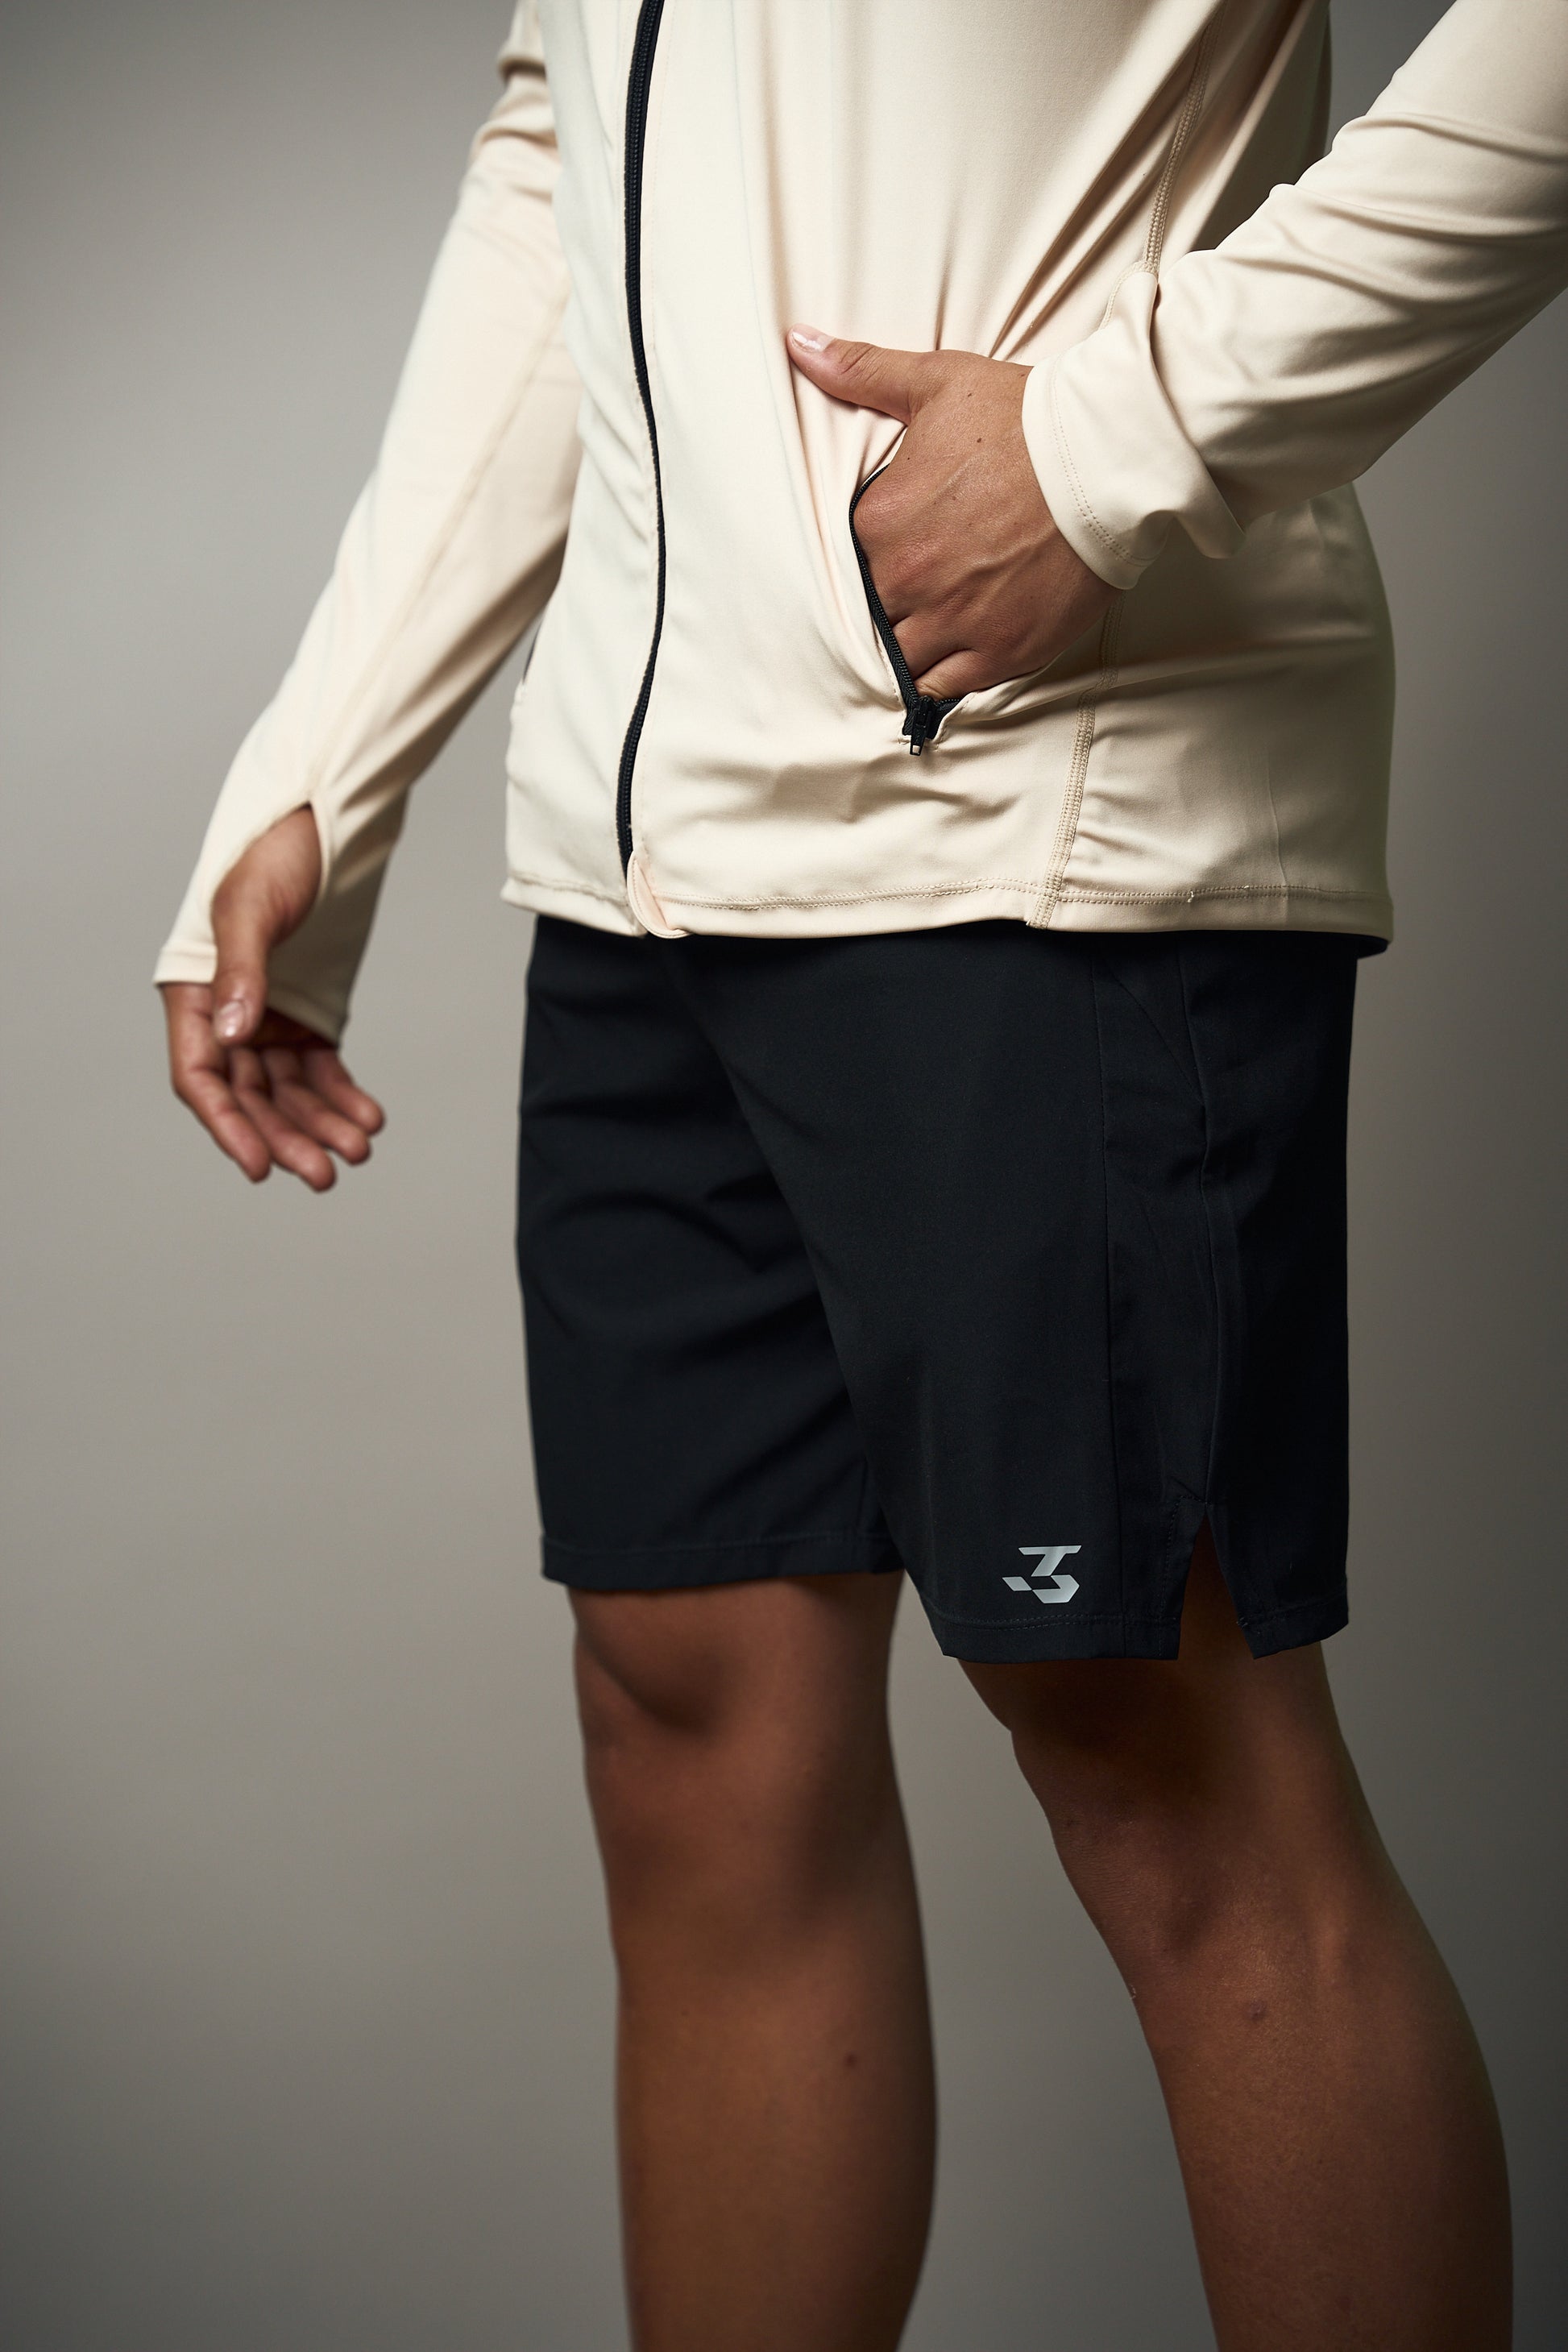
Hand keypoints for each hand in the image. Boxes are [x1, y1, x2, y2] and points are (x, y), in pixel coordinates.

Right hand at [161, 806, 383, 1190]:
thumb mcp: (249, 907)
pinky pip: (323, 1070)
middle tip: (324, 1174)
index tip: (259, 1166)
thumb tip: (232, 1035)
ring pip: (290, 1092)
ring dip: (320, 1125)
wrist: (321, 823)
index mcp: (193, 994)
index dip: (228, 1126)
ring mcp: (268, 1019)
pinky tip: (371, 1118)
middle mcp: (226, 1016)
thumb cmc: (272, 853)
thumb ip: (240, 970)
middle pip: (251, 1097)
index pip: (201, 1078)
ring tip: (359, 1150)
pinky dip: (344, 1097)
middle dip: (285, 1138)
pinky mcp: (308, 1016)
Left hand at [787, 328, 1116, 696]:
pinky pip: (944, 686)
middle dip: (897, 599)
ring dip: (916, 641)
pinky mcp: (998, 652)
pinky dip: (943, 675)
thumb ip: (862, 372)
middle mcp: (908, 579)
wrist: (1105, 458)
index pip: (852, 559)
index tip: (909, 542)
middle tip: (933, 579)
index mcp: (881, 522)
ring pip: (905, 655)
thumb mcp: (936, 382)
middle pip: (877, 610)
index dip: (878, 554)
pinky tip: (956, 652)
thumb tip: (799, 344)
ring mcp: (953, 621)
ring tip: (943, 617)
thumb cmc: (1025, 418)